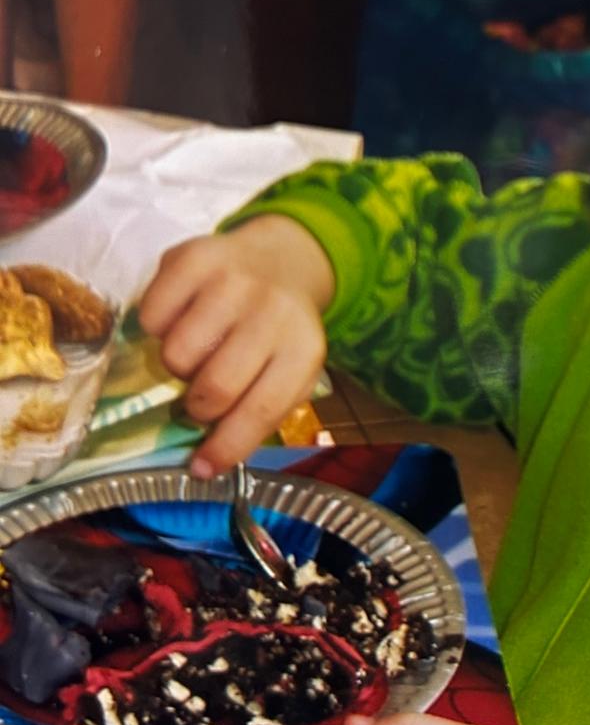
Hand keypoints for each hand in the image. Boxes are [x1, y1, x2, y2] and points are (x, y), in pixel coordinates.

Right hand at [138, 216, 334, 475]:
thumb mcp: (287, 372)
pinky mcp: (194, 256)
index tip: (201, 468)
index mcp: (303, 348)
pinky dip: (156, 326)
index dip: (226, 446)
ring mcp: (233, 281)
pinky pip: (151, 315)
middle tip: (202, 396)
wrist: (280, 258)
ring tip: (196, 351)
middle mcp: (273, 311)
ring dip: (178, 365)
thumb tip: (205, 461)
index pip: (262, 409)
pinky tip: (181, 317)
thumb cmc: (277, 331)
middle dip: (199, 405)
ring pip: (176, 353)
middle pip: (214, 386)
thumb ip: (256, 412)